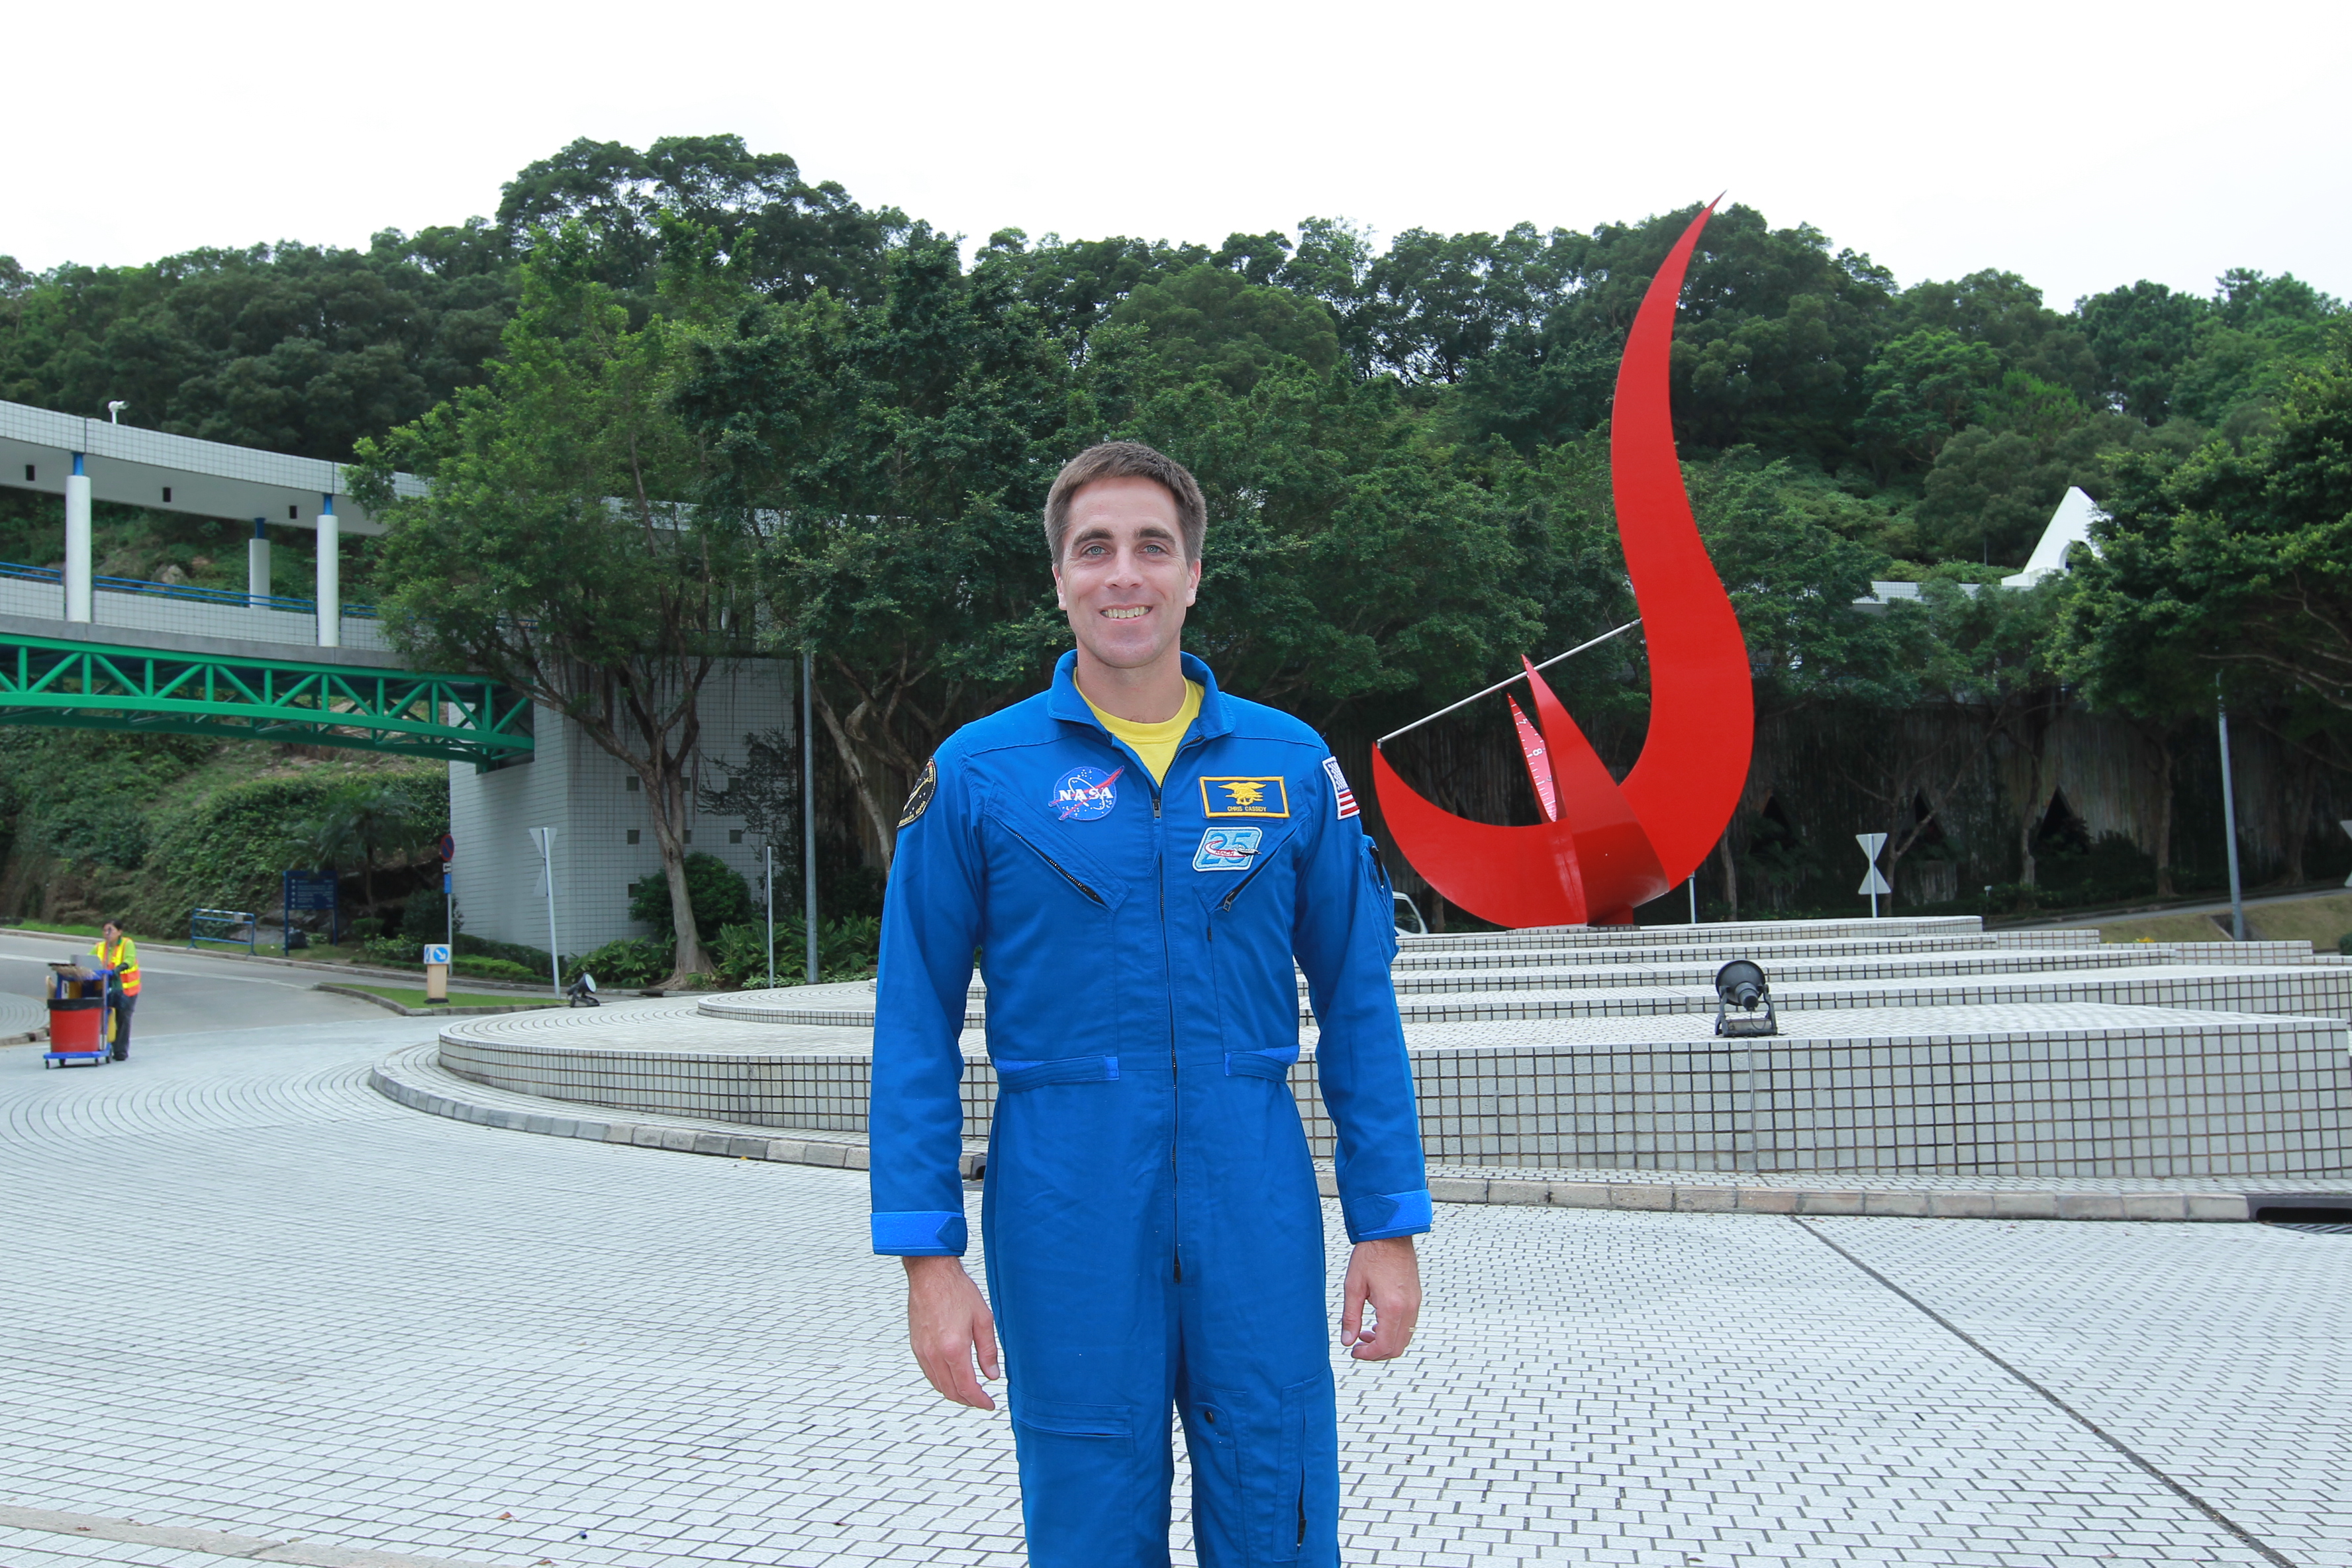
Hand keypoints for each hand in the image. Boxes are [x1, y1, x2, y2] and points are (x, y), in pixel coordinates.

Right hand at [903, 1255, 1000, 1408]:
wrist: (931, 1274)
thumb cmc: (957, 1291)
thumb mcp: (983, 1319)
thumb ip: (988, 1351)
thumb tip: (992, 1375)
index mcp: (954, 1348)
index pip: (967, 1388)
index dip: (979, 1401)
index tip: (989, 1404)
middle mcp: (934, 1354)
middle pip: (951, 1391)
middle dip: (968, 1400)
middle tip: (982, 1400)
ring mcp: (922, 1351)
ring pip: (938, 1385)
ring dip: (954, 1393)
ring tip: (970, 1391)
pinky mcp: (916, 1346)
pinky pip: (928, 1373)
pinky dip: (941, 1382)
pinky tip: (952, 1376)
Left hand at [1340, 1236, 1420, 1360]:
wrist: (1390, 1234)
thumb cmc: (1371, 1255)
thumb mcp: (1353, 1287)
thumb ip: (1351, 1317)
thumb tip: (1348, 1340)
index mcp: (1392, 1307)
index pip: (1384, 1346)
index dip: (1368, 1355)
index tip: (1354, 1351)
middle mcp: (1408, 1308)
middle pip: (1397, 1347)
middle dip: (1377, 1353)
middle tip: (1359, 1346)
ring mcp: (1415, 1303)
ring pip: (1405, 1338)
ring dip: (1386, 1342)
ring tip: (1366, 1332)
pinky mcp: (1416, 1298)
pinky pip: (1409, 1325)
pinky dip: (1394, 1331)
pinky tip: (1378, 1321)